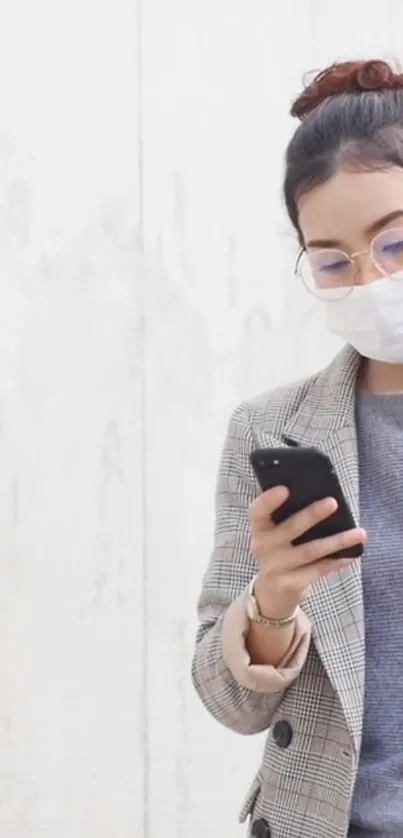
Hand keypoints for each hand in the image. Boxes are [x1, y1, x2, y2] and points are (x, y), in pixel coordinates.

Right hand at [249, 485, 365, 618]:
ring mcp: (277, 568)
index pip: (258, 511)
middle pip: (290, 529)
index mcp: (260, 529)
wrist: (271, 593)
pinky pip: (319, 569)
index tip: (285, 489)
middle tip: (333, 502)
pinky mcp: (291, 584)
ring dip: (337, 541)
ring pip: (311, 551)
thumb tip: (324, 498)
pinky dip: (338, 561)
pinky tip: (353, 554)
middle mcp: (264, 548)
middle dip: (312, 515)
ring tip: (360, 533)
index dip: (269, 500)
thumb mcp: (275, 536)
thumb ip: (288, 519)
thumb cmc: (280, 553)